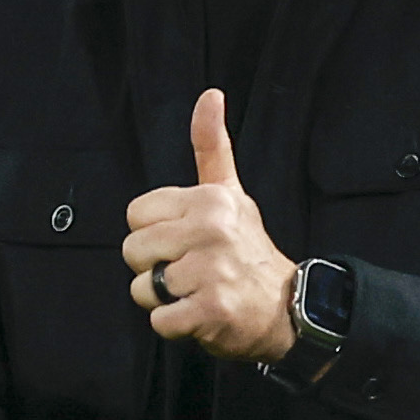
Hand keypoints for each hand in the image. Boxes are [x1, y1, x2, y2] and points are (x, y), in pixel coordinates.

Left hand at [124, 88, 295, 361]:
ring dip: (165, 299)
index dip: (155, 233)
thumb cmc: (248, 249)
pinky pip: (159, 320)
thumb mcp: (231, 193)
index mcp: (209, 200)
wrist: (287, 308)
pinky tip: (200, 314)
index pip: (136, 215)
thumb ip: (212, 146)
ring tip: (197, 291)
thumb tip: (210, 94)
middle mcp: (210, 230)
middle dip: (154, 268)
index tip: (186, 240)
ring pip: (142, 288)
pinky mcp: (210, 311)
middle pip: (132, 251)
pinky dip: (174, 325)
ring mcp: (211, 272)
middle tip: (192, 270)